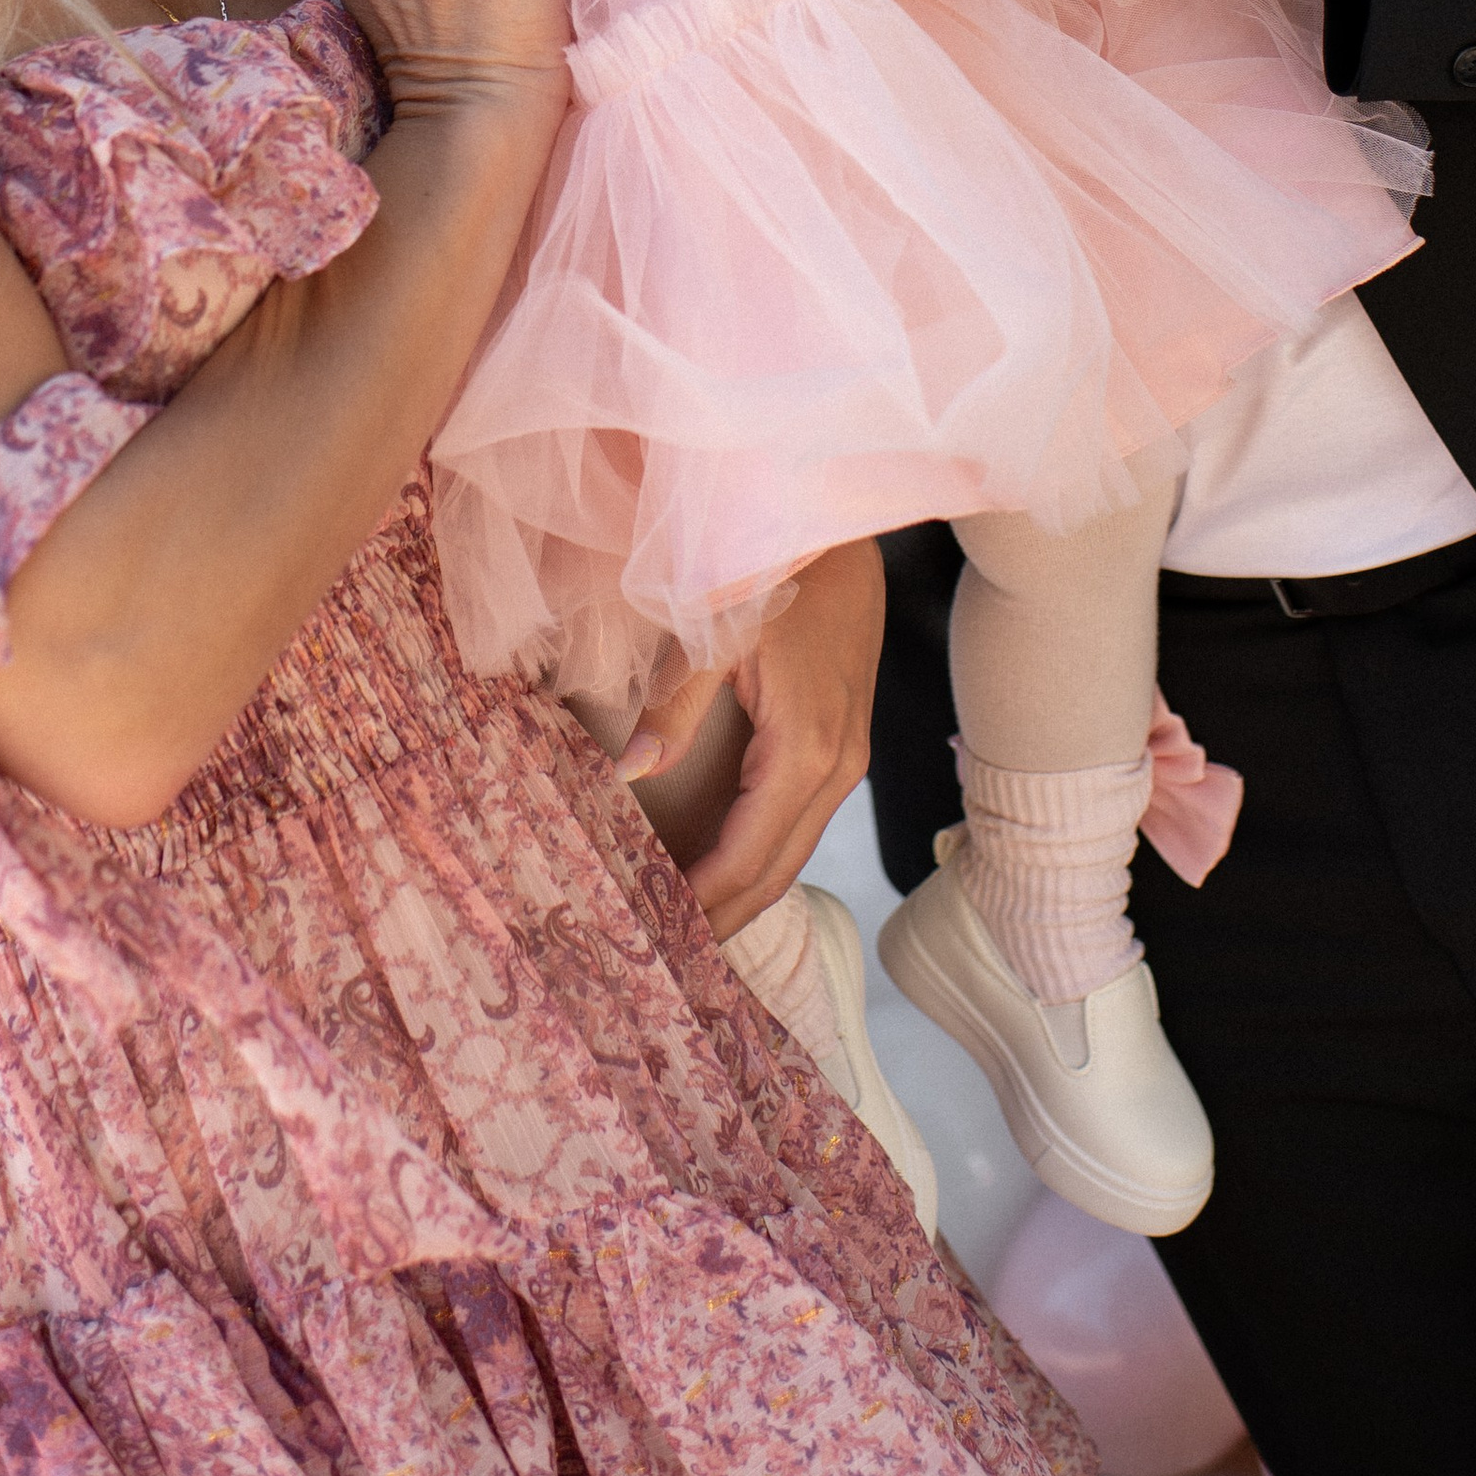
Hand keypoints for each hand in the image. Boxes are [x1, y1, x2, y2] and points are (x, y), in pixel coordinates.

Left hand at [623, 539, 884, 938]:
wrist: (841, 523)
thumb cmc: (777, 570)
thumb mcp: (718, 633)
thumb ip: (674, 707)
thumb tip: (627, 774)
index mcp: (806, 749)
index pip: (749, 855)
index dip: (705, 901)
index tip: (660, 932)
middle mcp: (837, 765)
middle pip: (778, 870)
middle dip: (726, 916)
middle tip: (668, 952)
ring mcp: (849, 756)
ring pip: (794, 850)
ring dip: (746, 891)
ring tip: (690, 923)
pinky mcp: (845, 742)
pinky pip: (802, 821)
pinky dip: (765, 855)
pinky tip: (728, 867)